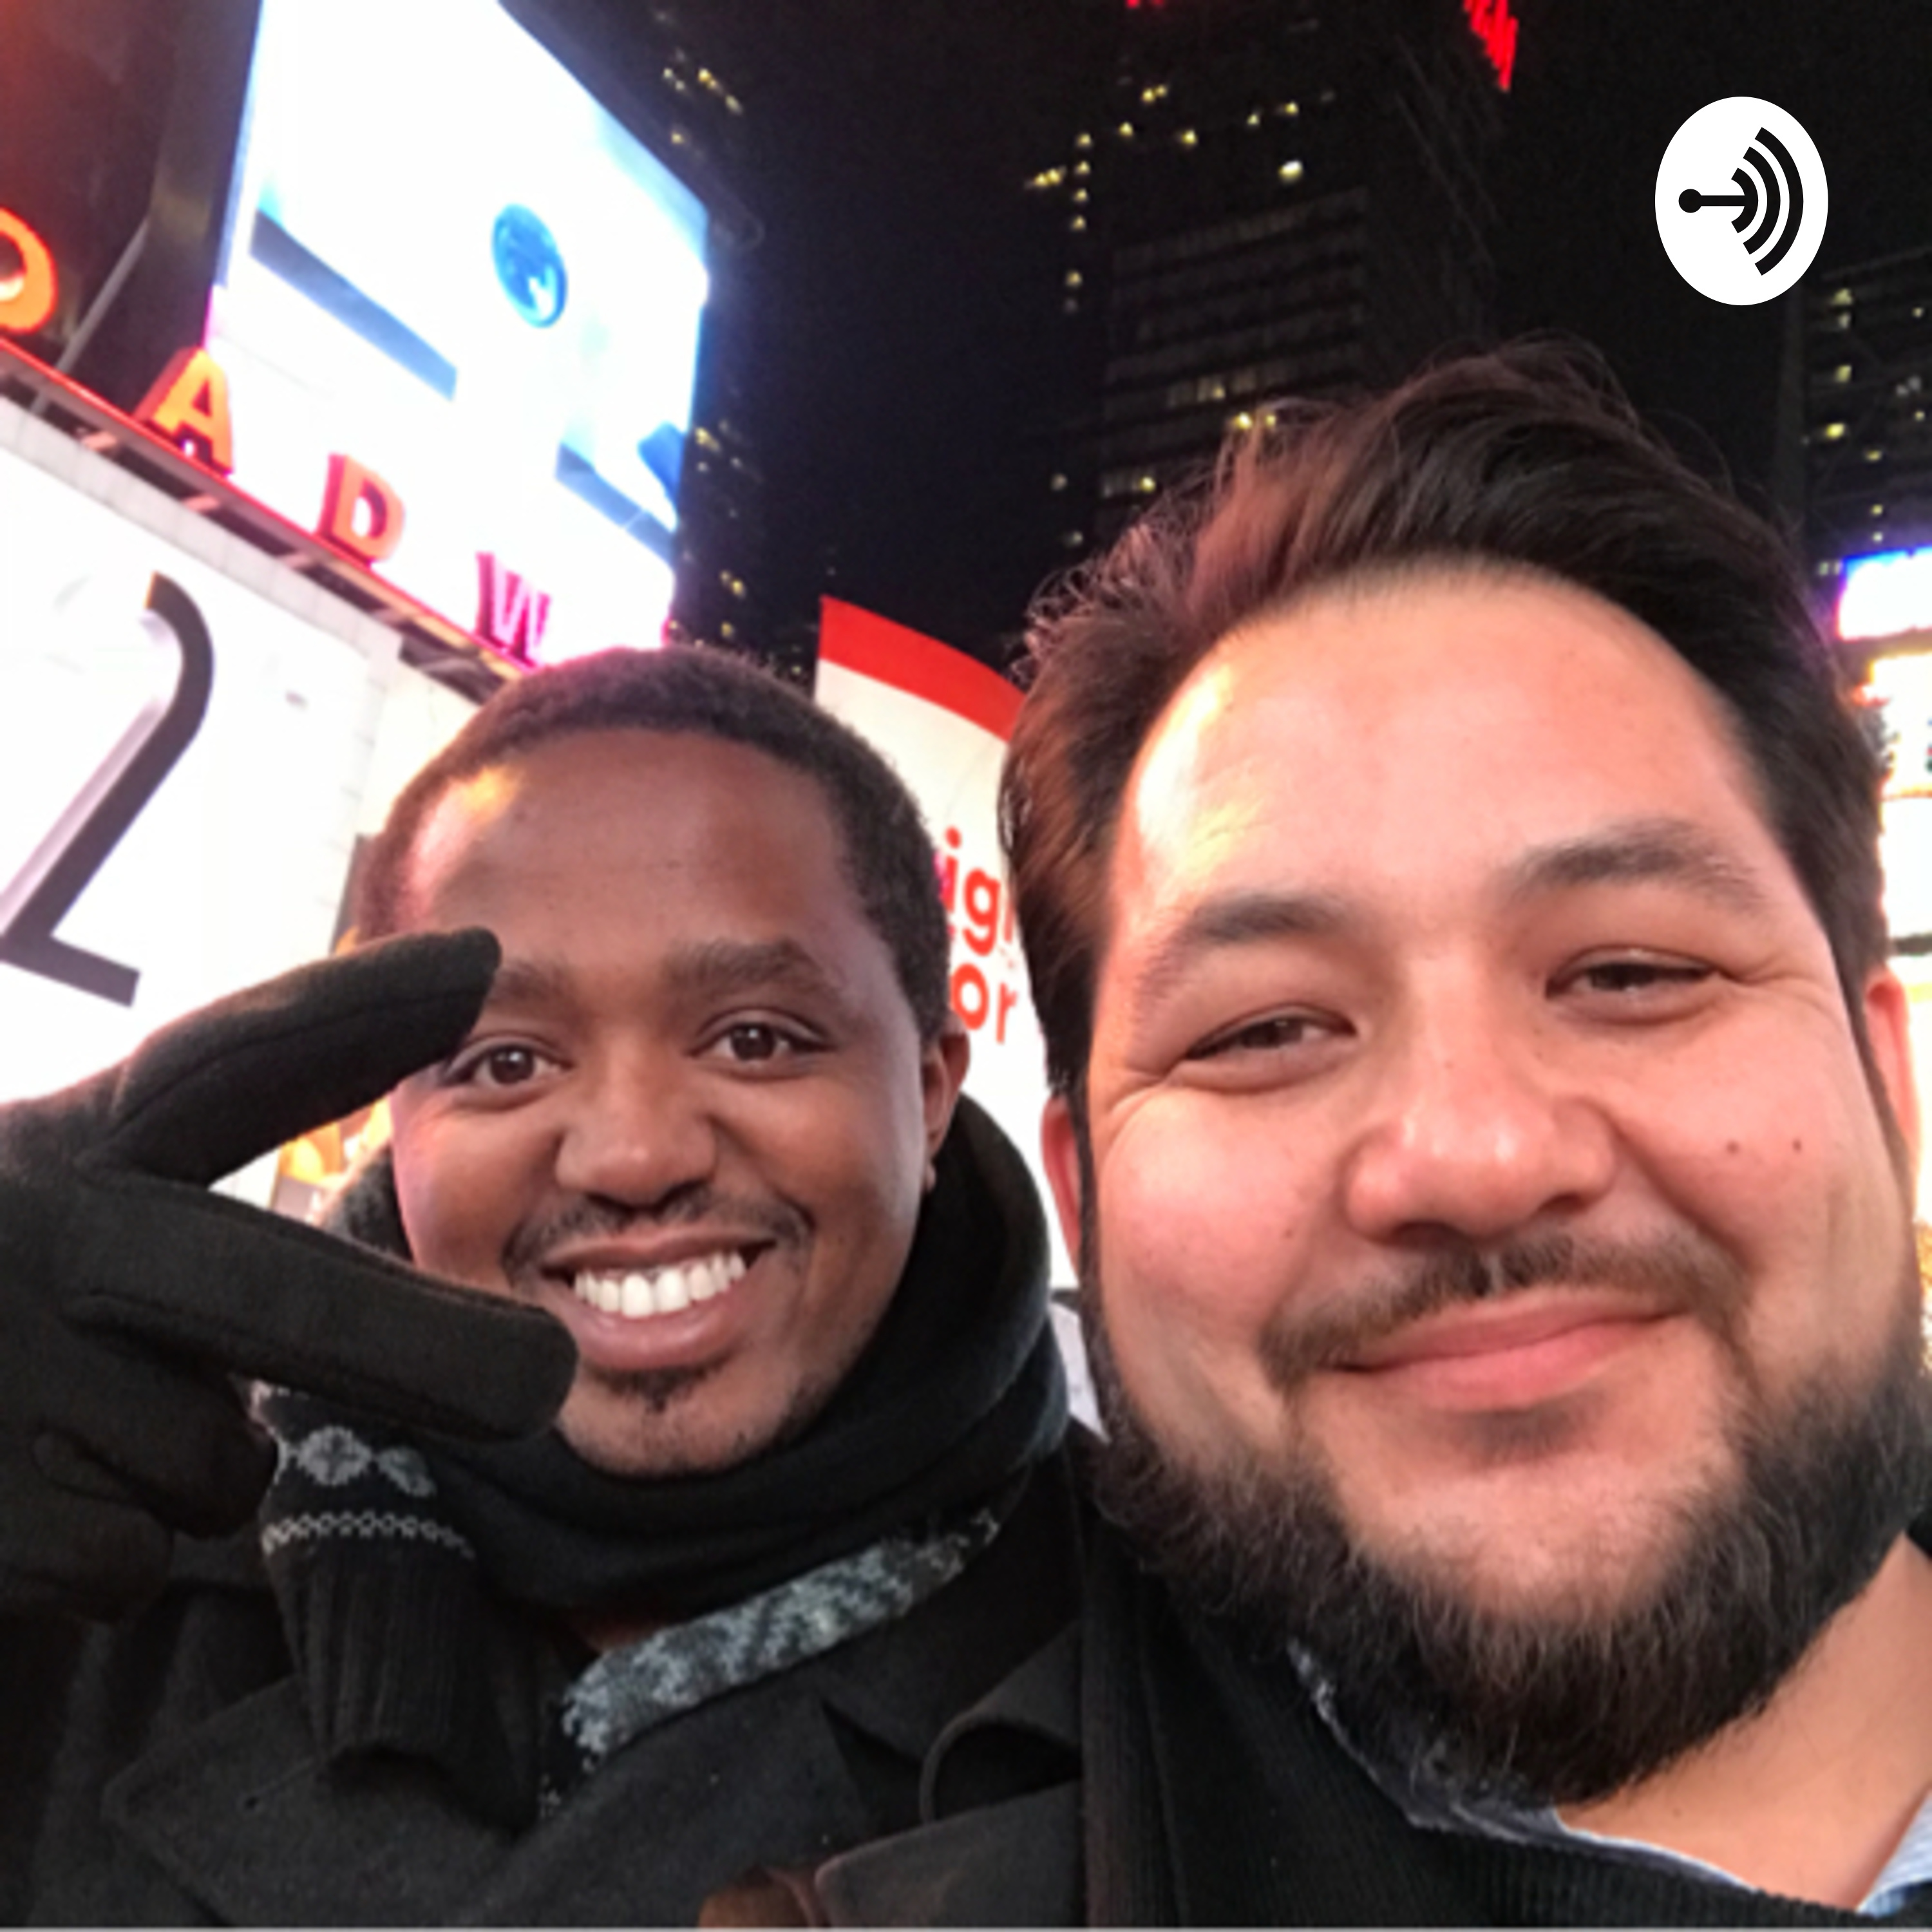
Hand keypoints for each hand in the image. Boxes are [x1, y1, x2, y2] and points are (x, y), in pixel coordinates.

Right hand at [0, 929, 575, 1618]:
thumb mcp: (40, 1214)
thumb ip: (160, 1221)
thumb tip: (278, 1337)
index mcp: (57, 1153)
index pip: (222, 1063)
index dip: (348, 1011)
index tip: (480, 962)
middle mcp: (34, 1243)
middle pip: (271, 1294)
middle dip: (420, 1344)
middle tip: (541, 1384)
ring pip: (209, 1463)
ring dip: (166, 1466)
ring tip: (35, 1428)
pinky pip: (122, 1555)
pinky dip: (87, 1548)